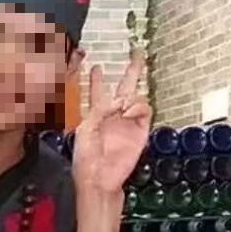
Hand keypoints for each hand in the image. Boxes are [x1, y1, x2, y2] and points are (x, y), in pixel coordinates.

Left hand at [72, 48, 151, 197]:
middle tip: (137, 54)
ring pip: (136, 99)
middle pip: (124, 89)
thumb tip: (117, 98)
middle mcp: (114, 117)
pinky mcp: (140, 132)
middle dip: (131, 72)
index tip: (96, 66)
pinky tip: (128, 111)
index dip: (97, 80)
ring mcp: (128, 123)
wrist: (99, 177)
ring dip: (129, 97)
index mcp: (96, 116)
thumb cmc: (86, 157)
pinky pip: (144, 112)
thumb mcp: (86, 128)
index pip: (98, 93)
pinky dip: (138, 107)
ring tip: (122, 106)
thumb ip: (99, 110)